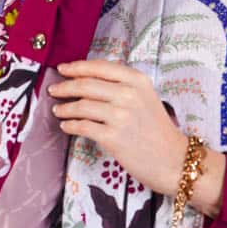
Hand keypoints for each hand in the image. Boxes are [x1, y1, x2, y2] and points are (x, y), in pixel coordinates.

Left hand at [49, 59, 225, 215]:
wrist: (173, 160)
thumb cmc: (158, 131)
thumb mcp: (146, 98)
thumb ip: (122, 86)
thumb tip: (89, 80)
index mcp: (137, 80)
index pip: (99, 67)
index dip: (77, 67)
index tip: (63, 69)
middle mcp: (128, 95)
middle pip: (86, 85)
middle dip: (65, 86)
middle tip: (53, 89)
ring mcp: (121, 116)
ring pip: (81, 105)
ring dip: (65, 107)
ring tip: (58, 110)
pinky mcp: (113, 137)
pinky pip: (83, 127)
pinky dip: (70, 125)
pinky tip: (66, 126)